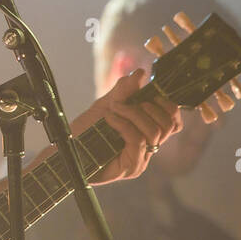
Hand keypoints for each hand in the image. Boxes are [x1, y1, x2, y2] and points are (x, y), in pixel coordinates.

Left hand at [71, 69, 183, 183]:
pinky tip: (109, 119)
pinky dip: (124, 124)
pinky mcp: (132, 166)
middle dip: (148, 107)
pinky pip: (138, 140)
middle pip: (169, 125)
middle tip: (123, 102)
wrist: (66, 149)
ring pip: (155, 131)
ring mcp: (142, 158)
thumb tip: (141, 73)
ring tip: (112, 110)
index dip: (167, 105)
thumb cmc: (85, 130)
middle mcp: (148, 147)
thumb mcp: (106, 105)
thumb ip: (124, 91)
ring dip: (132, 113)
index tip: (149, 93)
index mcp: (146, 132)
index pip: (174, 121)